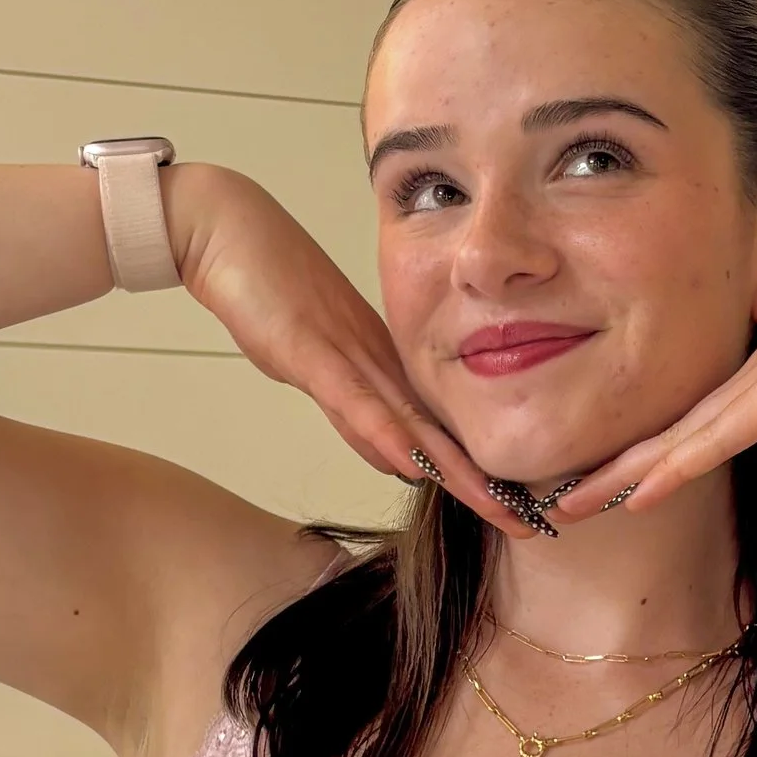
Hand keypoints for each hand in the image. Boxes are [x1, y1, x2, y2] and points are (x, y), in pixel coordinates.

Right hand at [167, 166, 531, 535]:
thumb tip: (391, 455)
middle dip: (480, 483)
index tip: (507, 507)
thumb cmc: (267, 289)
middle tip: (528, 525)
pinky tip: (412, 463)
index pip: (434, 427)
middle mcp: (377, 361)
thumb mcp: (312, 362)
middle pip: (436, 433)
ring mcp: (347, 354)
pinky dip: (384, 433)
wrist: (229, 230)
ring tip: (494, 506)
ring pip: (409, 422)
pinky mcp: (311, 351)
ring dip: (451, 469)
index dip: (470, 470)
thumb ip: (351, 406)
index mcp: (381, 364)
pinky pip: (354, 400)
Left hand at [554, 231, 756, 516]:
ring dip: (617, 477)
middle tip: (557, 501)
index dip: (646, 455)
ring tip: (565, 506)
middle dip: (609, 469)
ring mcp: (753, 387)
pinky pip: (706, 444)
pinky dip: (666, 471)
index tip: (606, 481)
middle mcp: (745, 382)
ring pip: (670, 441)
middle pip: (663, 433)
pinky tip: (629, 494)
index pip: (690, 427)